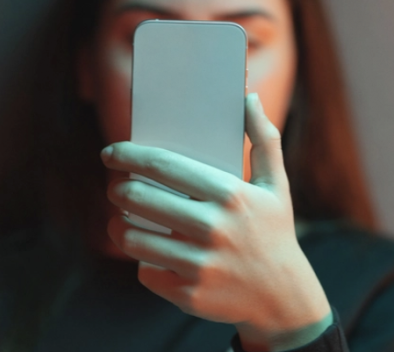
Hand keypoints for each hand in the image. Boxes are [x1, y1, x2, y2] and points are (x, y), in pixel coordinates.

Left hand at [101, 92, 331, 350]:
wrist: (283, 296)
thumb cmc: (274, 231)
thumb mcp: (276, 184)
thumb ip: (264, 138)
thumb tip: (248, 97)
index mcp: (232, 195)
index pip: (165, 167)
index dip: (130, 156)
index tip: (110, 153)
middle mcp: (213, 229)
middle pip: (140, 200)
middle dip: (120, 190)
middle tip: (118, 188)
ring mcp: (199, 264)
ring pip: (133, 238)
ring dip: (121, 225)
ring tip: (123, 219)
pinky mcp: (188, 293)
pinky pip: (145, 271)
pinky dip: (143, 261)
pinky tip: (152, 253)